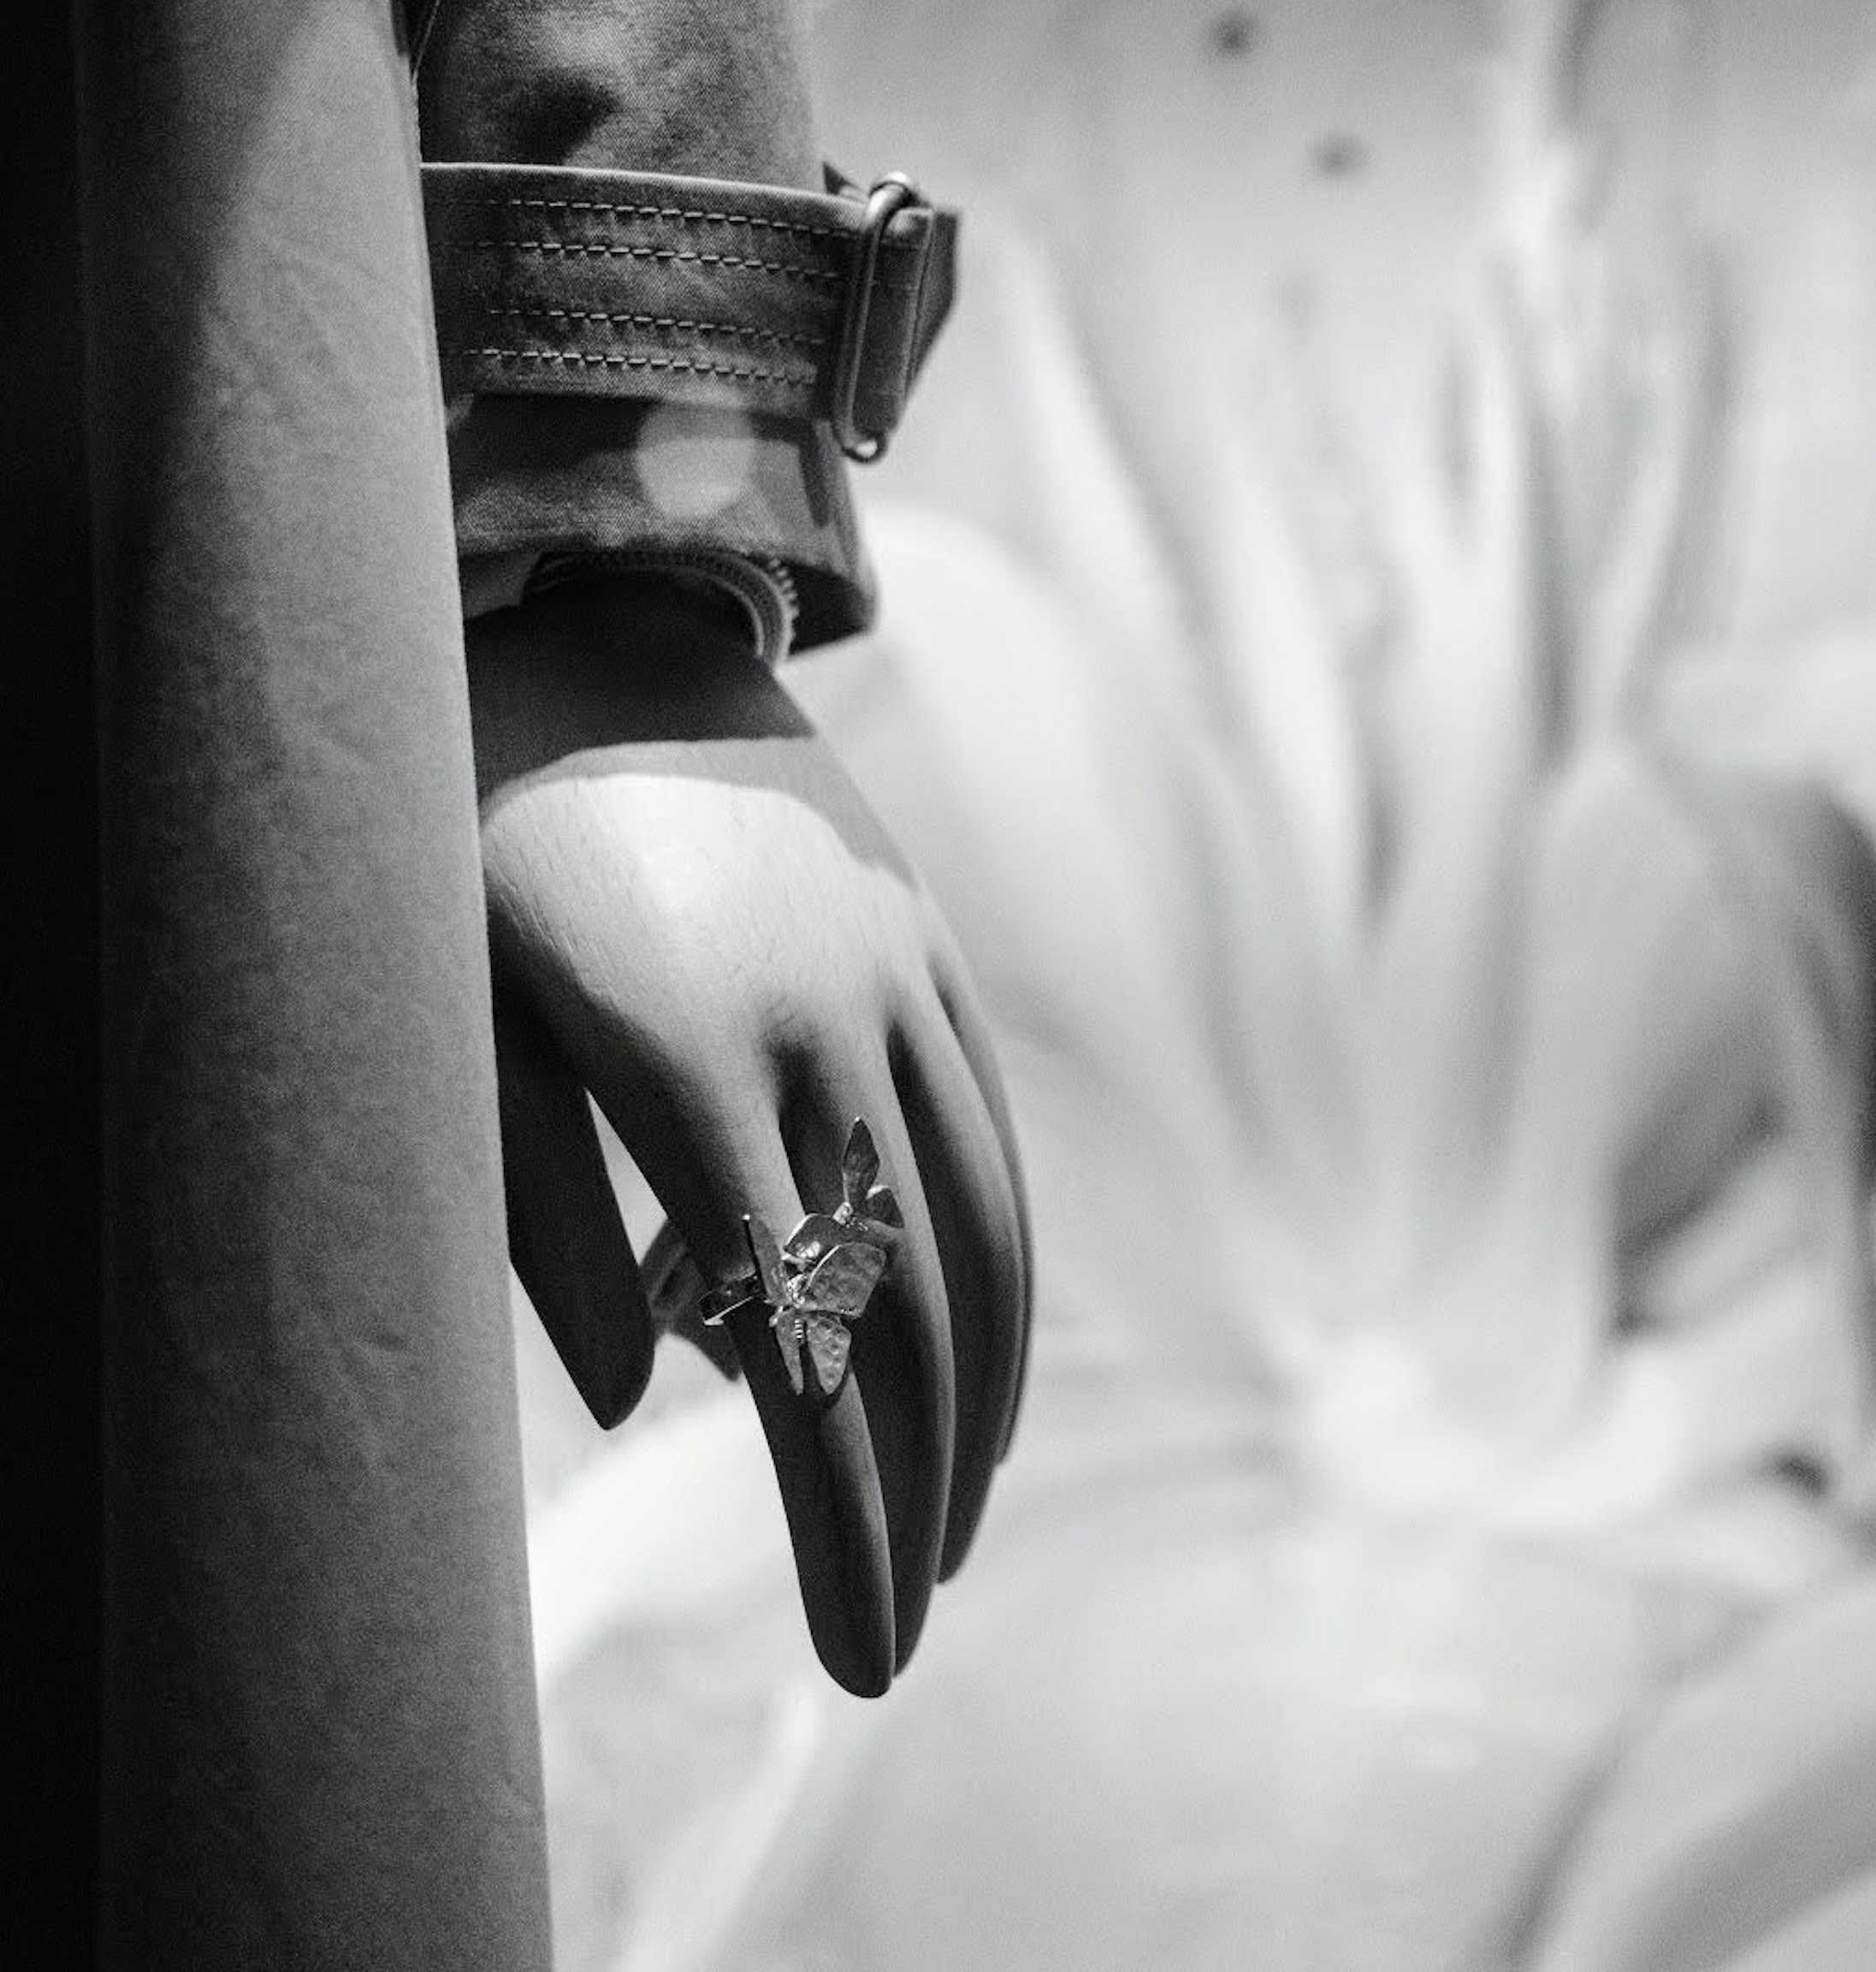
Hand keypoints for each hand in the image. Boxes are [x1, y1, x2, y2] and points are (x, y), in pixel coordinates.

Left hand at [469, 574, 1031, 1694]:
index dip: (841, 1517)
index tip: (862, 1647)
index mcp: (692, 1063)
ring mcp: (903, 983)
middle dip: (915, 1501)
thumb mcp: (463, 1036)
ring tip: (954, 1532)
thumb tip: (654, 1401)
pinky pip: (997, 1139)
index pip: (802, 1349)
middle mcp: (829, 1028)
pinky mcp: (933, 955)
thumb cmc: (471, 847)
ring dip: (984, 1405)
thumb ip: (552, 1229)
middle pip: (916, 1315)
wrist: (588, 632)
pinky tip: (990, 1364)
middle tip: (900, 1639)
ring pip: (990, 1233)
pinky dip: (1009, 1271)